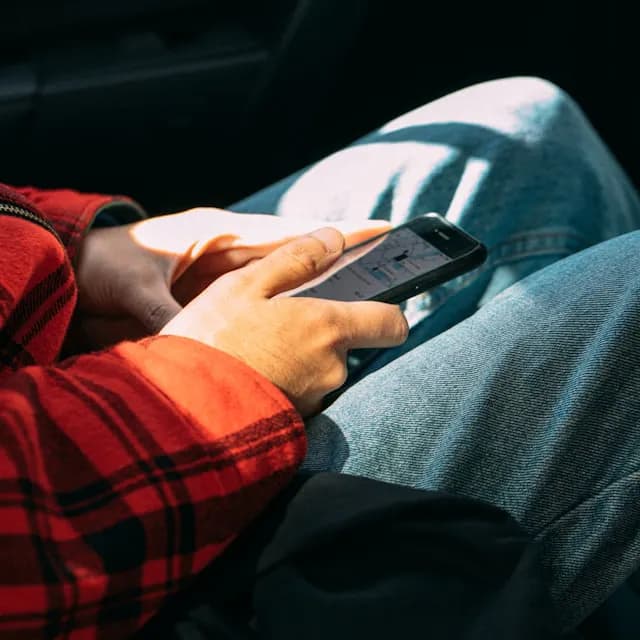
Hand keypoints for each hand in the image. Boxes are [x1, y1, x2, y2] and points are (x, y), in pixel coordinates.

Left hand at [73, 208, 390, 348]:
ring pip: (287, 281)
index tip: (381, 231)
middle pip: (300, 255)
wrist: (79, 266)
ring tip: (364, 303)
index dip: (336, 233)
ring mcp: (229, 273)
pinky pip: (265, 302)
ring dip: (322, 288)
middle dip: (343, 259)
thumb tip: (196, 342)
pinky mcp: (221, 295)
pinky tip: (312, 329)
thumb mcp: (135, 283)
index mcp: (220, 235)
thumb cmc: (106, 264)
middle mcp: (233, 251)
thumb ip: (167, 311)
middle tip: (390, 270)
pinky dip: (289, 310)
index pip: (290, 233)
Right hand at [160, 227, 408, 415]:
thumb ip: (295, 259)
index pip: (391, 323)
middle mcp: (332, 368)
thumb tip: (333, 237)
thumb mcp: (246, 284)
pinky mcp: (296, 421)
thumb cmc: (211, 340)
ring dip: (298, 355)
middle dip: (320, 332)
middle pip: (347, 344)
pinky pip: (301, 391)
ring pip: (321, 368)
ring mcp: (315, 398)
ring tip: (256, 348)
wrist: (181, 410)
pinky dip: (285, 380)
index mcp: (328, 327)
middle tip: (276, 322)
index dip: (386, 312)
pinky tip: (253, 372)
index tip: (369, 304)